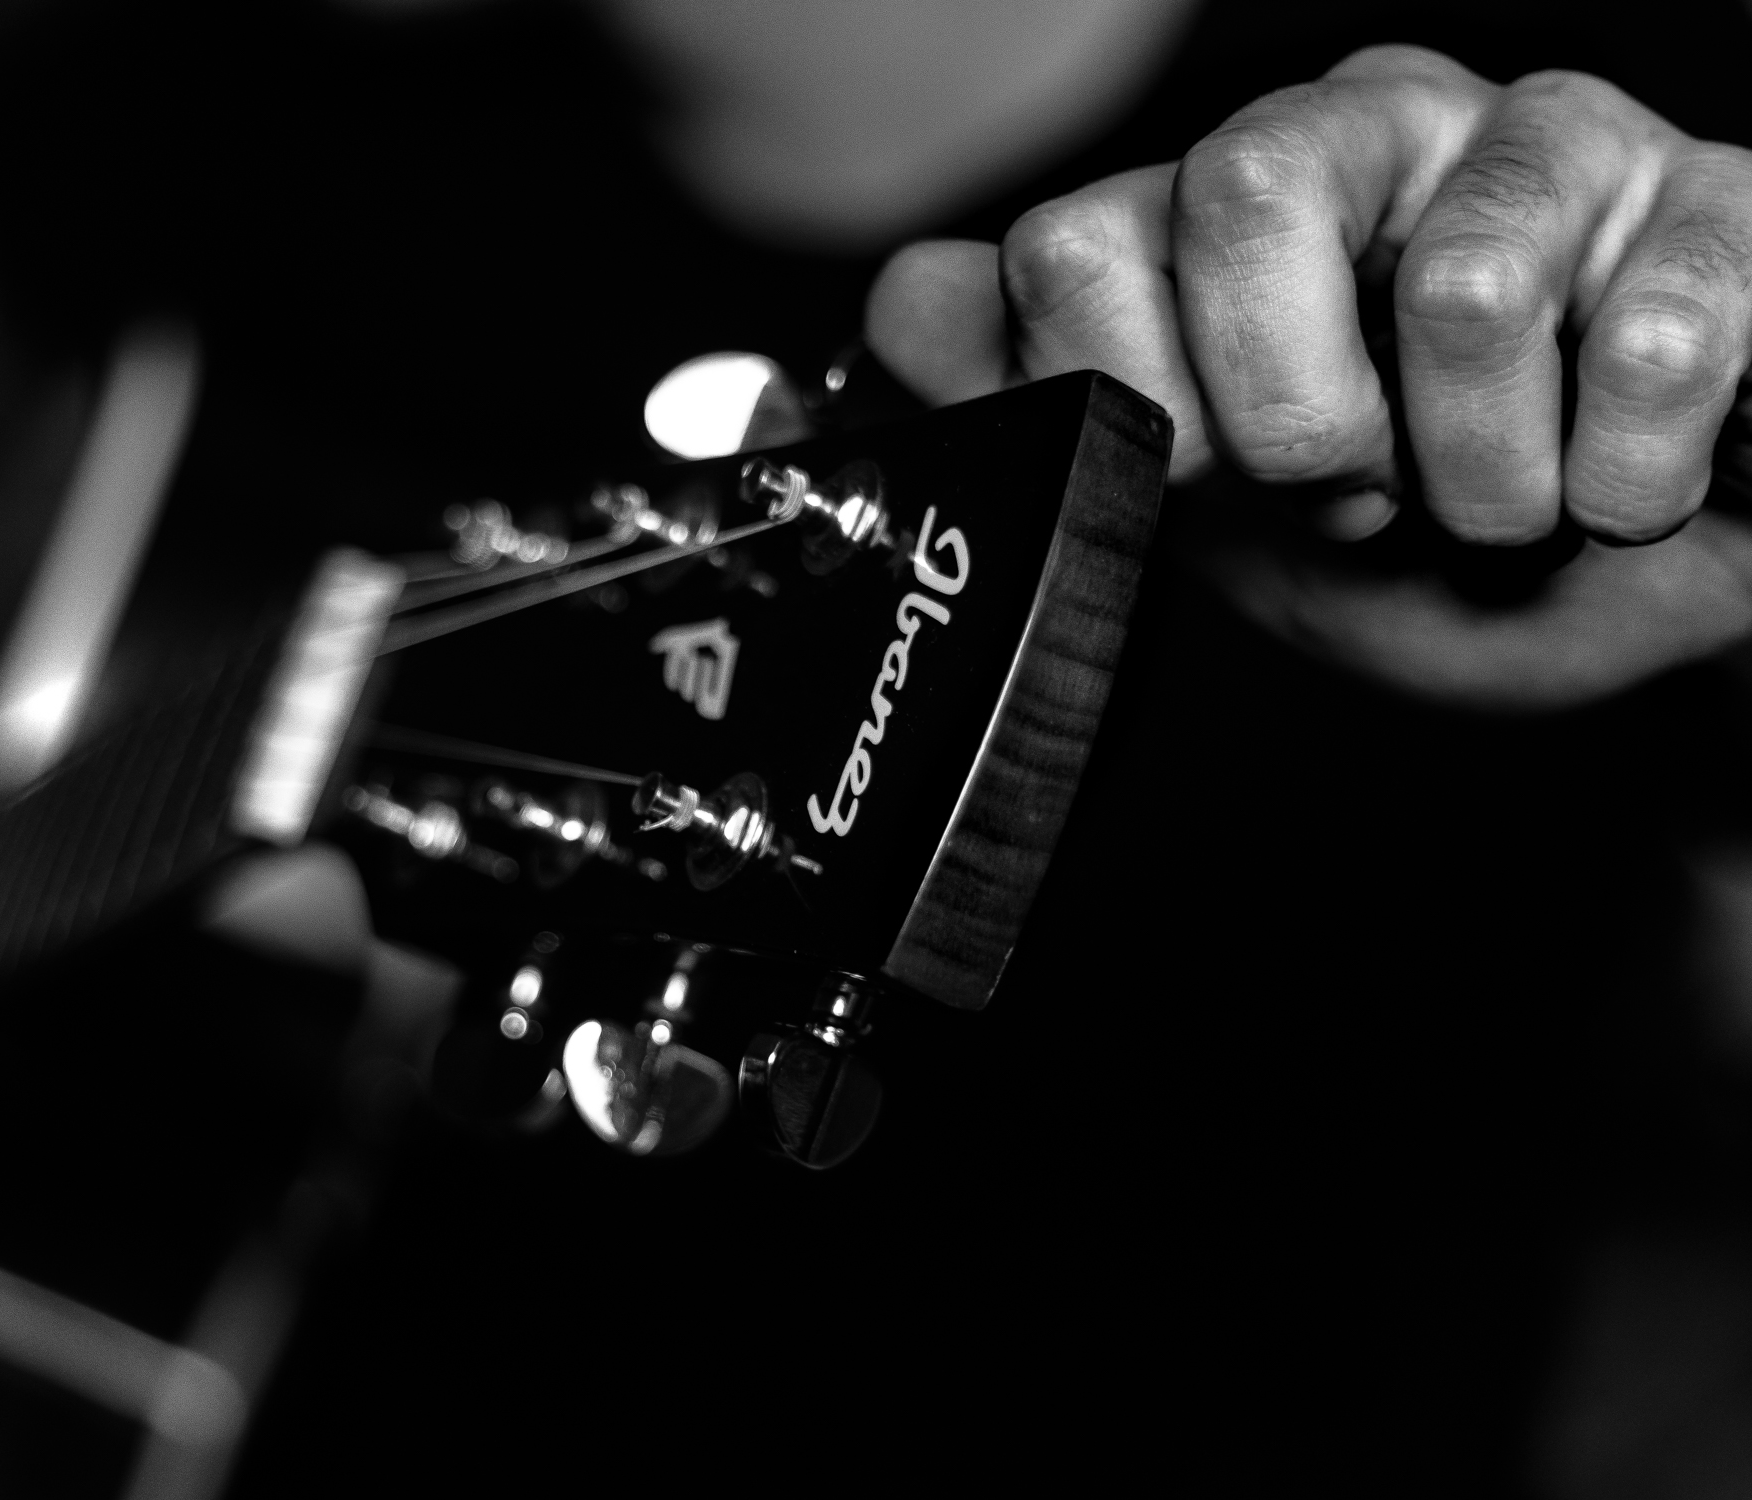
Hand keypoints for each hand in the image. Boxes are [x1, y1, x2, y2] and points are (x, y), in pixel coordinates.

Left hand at [866, 46, 1751, 705]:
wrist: (1600, 607)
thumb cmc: (1396, 540)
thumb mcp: (1186, 500)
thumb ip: (1034, 403)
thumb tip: (886, 326)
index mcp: (1218, 202)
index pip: (1066, 240)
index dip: (1125, 400)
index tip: (1205, 482)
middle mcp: (1369, 132)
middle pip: (1237, 188)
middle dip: (1295, 419)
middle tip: (1356, 489)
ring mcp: (1548, 148)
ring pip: (1463, 285)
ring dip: (1480, 477)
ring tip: (1498, 495)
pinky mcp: (1718, 207)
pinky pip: (1660, 335)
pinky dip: (1626, 477)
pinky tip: (1620, 482)